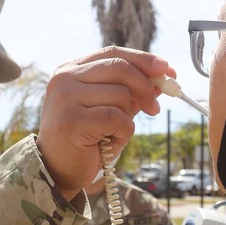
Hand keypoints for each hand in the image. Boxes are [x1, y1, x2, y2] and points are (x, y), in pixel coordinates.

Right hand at [37, 47, 173, 198]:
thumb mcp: (109, 108)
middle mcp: (65, 78)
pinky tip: (110, 142)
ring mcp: (66, 97)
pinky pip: (117, 118)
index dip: (143, 60)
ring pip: (121, 94)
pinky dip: (123, 132)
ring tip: (114, 133)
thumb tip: (163, 76)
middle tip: (154, 109)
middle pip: (120, 68)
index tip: (167, 70)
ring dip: (128, 118)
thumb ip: (130, 90)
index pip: (113, 53)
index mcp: (71, 69)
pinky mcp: (72, 120)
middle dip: (146, 87)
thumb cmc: (85, 139)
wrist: (57, 171)